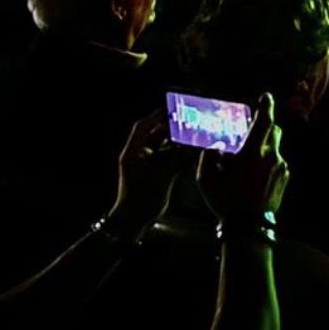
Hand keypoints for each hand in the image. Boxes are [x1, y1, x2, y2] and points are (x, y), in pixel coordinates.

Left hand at [109, 112, 191, 230]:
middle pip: (154, 136)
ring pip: (162, 148)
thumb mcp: (163, 177)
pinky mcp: (153, 175)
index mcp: (133, 153)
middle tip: (188, 121)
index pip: (143, 127)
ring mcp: (145, 166)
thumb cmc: (142, 199)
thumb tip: (195, 145)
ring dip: (176, 142)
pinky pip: (166, 160)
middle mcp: (138, 156)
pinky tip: (191, 152)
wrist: (133, 222)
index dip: (157, 115)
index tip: (172, 107)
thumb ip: (180, 159)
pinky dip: (177, 155)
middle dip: (171, 128)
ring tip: (193, 135)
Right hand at [197, 94, 289, 224]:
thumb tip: (217, 147)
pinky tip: (254, 175)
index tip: (265, 97)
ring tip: (248, 159)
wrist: (249, 226)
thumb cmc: (226, 200)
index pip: (264, 121)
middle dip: (265, 126)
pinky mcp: (284, 179)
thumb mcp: (206, 178)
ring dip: (264, 147)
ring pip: (275, 148)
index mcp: (254, 152)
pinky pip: (277, 163)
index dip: (265, 106)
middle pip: (274, 131)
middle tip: (252, 128)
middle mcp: (271, 156)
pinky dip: (267, 162)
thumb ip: (209, 156)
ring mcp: (281, 168)